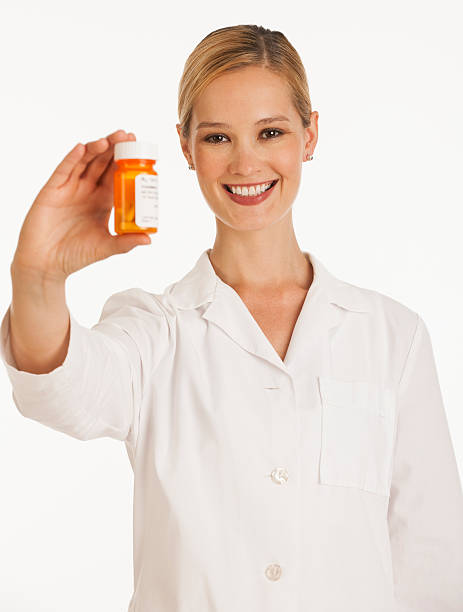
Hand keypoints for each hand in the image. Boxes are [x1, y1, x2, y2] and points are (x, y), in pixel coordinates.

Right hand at [11, 129, 150, 281]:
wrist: (47, 264)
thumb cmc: (75, 255)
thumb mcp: (106, 247)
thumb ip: (125, 242)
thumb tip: (149, 238)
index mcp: (102, 201)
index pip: (116, 176)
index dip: (126, 162)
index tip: (139, 148)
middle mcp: (87, 191)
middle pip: (102, 163)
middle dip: (115, 148)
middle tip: (128, 135)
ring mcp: (69, 188)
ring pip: (84, 162)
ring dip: (96, 149)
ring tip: (109, 139)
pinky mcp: (52, 190)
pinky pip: (63, 171)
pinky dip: (72, 159)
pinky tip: (82, 148)